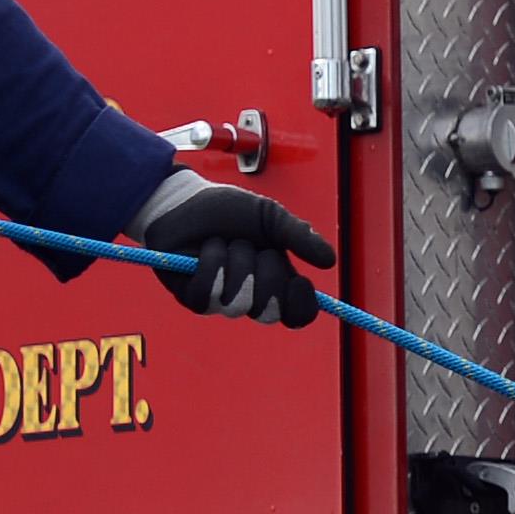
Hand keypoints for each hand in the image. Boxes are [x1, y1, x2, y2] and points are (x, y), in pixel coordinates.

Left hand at [135, 170, 335, 328]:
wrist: (185, 199)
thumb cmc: (227, 210)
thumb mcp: (270, 216)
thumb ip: (299, 236)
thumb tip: (329, 261)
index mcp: (275, 280)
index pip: (297, 314)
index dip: (300, 305)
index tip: (300, 281)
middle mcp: (250, 296)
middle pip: (269, 311)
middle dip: (263, 272)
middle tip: (250, 244)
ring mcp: (221, 301)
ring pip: (237, 302)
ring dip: (234, 262)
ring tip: (223, 242)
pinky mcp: (194, 298)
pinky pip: (208, 295)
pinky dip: (210, 264)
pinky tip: (206, 249)